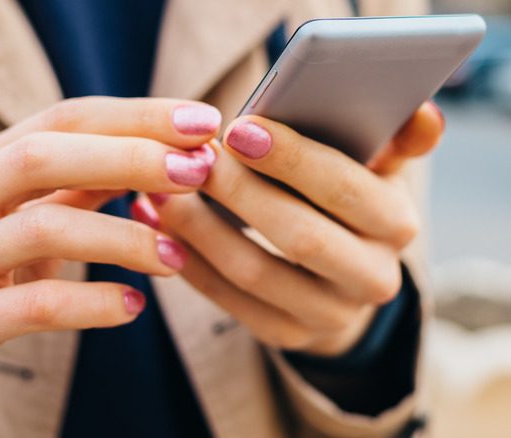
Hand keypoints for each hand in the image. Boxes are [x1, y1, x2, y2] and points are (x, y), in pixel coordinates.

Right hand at [0, 97, 220, 431]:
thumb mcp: (25, 218)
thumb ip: (79, 186)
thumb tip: (161, 155)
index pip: (61, 120)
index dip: (134, 116)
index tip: (201, 122)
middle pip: (42, 157)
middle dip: (129, 157)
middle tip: (196, 171)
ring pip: (43, 228)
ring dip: (123, 239)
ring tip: (175, 257)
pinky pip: (34, 304)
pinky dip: (92, 302)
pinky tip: (132, 307)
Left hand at [135, 102, 442, 356]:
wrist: (340, 279)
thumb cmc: (346, 203)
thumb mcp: (374, 168)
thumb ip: (390, 140)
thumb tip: (420, 113)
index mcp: (396, 225)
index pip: (346, 189)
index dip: (291, 158)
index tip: (236, 128)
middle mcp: (372, 278)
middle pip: (298, 236)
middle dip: (238, 193)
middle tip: (190, 160)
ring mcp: (327, 315)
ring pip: (253, 271)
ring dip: (198, 228)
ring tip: (158, 190)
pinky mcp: (284, 334)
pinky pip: (226, 298)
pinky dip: (186, 259)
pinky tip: (155, 224)